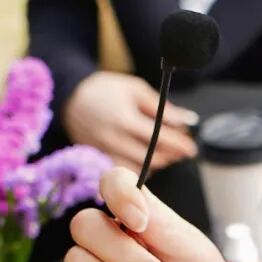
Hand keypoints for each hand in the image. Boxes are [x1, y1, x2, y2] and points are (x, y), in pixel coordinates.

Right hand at [62, 72, 197, 175]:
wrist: (70, 98)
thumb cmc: (104, 90)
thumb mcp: (135, 89)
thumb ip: (161, 107)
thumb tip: (186, 120)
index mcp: (124, 120)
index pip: (159, 138)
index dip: (179, 144)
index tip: (192, 147)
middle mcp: (113, 140)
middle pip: (152, 157)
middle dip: (171, 155)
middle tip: (182, 150)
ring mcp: (104, 153)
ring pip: (139, 169)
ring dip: (157, 163)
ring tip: (167, 153)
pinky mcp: (98, 161)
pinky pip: (125, 172)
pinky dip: (140, 169)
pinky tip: (146, 159)